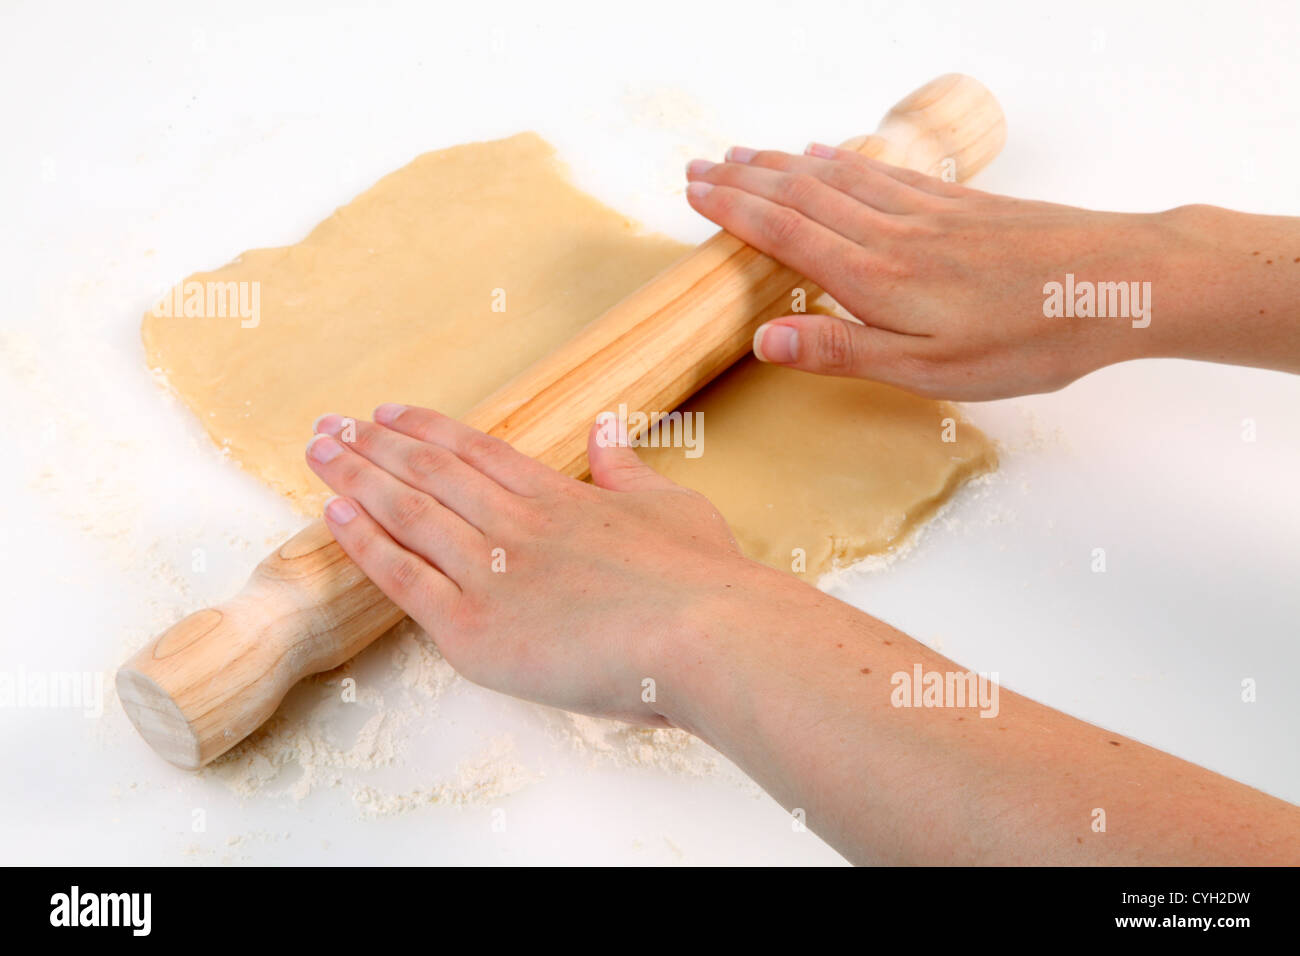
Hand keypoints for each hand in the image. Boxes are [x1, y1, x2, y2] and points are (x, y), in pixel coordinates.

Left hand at [305, 405, 742, 724]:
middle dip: (373, 444)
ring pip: (407, 512)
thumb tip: (607, 428)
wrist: (704, 634)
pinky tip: (333, 512)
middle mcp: (514, 523)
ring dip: (356, 476)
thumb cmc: (699, 577)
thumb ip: (626, 468)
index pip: (475, 450)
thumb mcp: (668, 504)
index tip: (386, 412)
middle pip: (428, 471)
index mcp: (558, 496)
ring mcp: (489, 572)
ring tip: (317, 451)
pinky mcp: (473, 629)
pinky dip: (365, 542)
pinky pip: (403, 578)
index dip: (425, 429)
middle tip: (328, 423)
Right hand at [685, 144, 1186, 399]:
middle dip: (744, 180)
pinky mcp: (959, 204)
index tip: (694, 191)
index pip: (785, 233)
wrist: (1116, 283)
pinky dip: (843, 161)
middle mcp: (891, 233)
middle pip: (801, 195)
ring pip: (837, 178)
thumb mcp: (928, 370)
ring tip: (746, 154)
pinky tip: (829, 154)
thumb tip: (764, 340)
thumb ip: (843, 350)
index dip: (734, 211)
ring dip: (783, 165)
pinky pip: (882, 174)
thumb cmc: (1026, 338)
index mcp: (875, 277)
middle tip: (699, 165)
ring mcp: (926, 212)